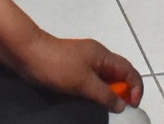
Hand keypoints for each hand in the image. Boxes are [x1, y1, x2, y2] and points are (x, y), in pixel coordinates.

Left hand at [10, 33, 141, 112]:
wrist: (27, 54)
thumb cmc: (57, 66)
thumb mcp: (84, 82)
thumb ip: (105, 94)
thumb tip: (122, 104)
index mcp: (103, 56)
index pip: (129, 70)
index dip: (135, 87)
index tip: (131, 105)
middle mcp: (97, 57)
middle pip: (118, 75)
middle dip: (121, 92)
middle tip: (115, 109)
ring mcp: (83, 62)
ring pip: (104, 79)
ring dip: (106, 93)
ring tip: (102, 108)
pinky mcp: (72, 69)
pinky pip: (90, 81)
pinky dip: (94, 92)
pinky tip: (87, 101)